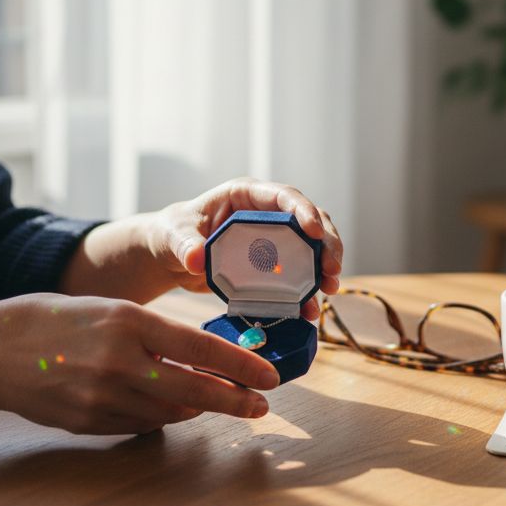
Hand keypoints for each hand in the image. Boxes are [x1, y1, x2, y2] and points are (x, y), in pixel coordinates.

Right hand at [0, 293, 280, 435]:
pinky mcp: (88, 423)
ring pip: (170, 413)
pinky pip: (140, 426)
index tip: (269, 375)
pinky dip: (159, 417)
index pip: (199, 348)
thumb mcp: (109, 310)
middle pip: (194, 390)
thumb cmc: (55, 320)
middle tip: (261, 405)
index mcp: (128, 322)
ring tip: (212, 400)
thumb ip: (153, 335)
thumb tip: (201, 360)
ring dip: (196, 409)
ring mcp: (102, 397)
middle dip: (235, 401)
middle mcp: (119, 362)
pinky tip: (164, 407)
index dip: (240, 365)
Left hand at [147, 177, 343, 319]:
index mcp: (247, 196)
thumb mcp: (175, 236)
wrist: (172, 258)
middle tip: (332, 269)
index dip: (304, 210)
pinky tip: (310, 310)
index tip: (315, 231)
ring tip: (331, 289)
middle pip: (310, 221)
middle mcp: (267, 214)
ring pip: (312, 246)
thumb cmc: (173, 234)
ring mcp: (274, 239)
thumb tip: (197, 259)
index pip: (284, 196)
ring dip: (325, 267)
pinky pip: (298, 275)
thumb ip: (185, 244)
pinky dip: (307, 292)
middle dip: (327, 243)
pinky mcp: (273, 264)